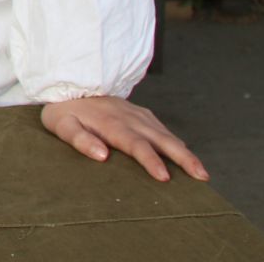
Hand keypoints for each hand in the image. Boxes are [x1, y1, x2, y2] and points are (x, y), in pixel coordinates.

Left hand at [41, 96, 207, 182]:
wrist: (69, 85)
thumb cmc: (65, 112)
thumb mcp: (62, 126)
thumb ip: (80, 140)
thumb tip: (102, 156)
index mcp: (112, 124)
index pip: (136, 144)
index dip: (151, 161)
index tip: (165, 177)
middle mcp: (130, 118)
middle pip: (162, 139)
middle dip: (183, 158)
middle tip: (201, 176)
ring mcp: (138, 114)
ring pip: (166, 134)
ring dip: (185, 152)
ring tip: (202, 172)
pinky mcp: (141, 114)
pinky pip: (162, 129)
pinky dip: (177, 142)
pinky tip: (186, 155)